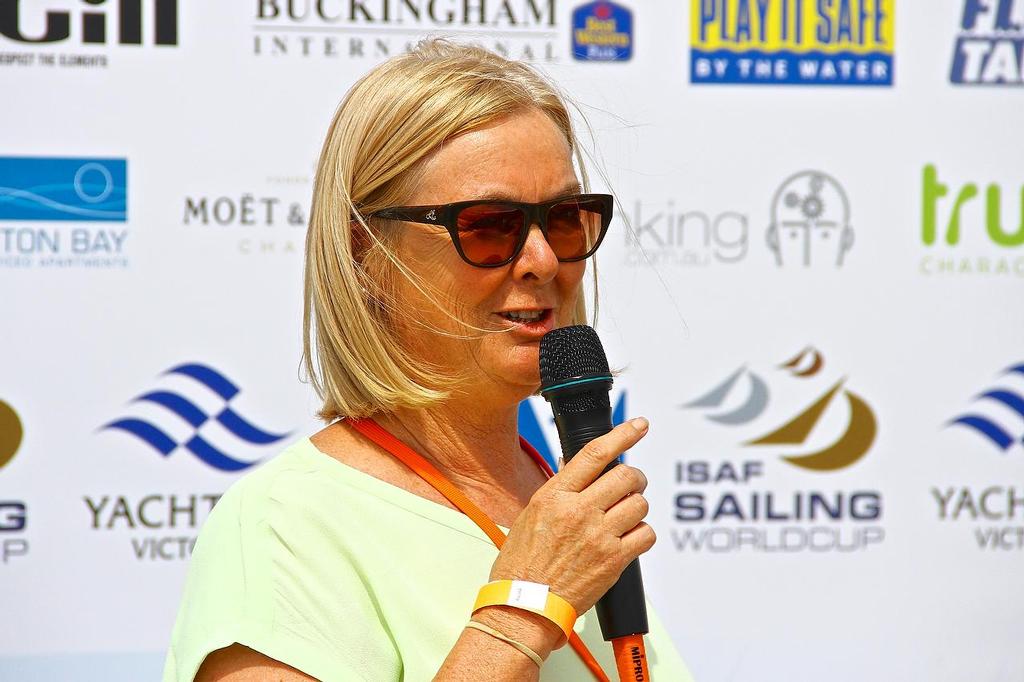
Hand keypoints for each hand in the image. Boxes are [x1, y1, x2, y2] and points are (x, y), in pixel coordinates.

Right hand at [483, 418, 654, 646]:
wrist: (525, 605)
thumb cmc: (521, 563)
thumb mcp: (530, 514)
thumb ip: (558, 491)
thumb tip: (575, 467)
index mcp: (555, 496)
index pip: (596, 454)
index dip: (623, 434)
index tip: (639, 425)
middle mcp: (579, 511)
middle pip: (626, 476)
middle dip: (634, 478)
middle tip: (630, 485)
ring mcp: (599, 536)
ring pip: (640, 503)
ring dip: (637, 506)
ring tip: (624, 515)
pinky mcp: (614, 560)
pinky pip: (646, 534)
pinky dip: (642, 534)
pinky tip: (628, 538)